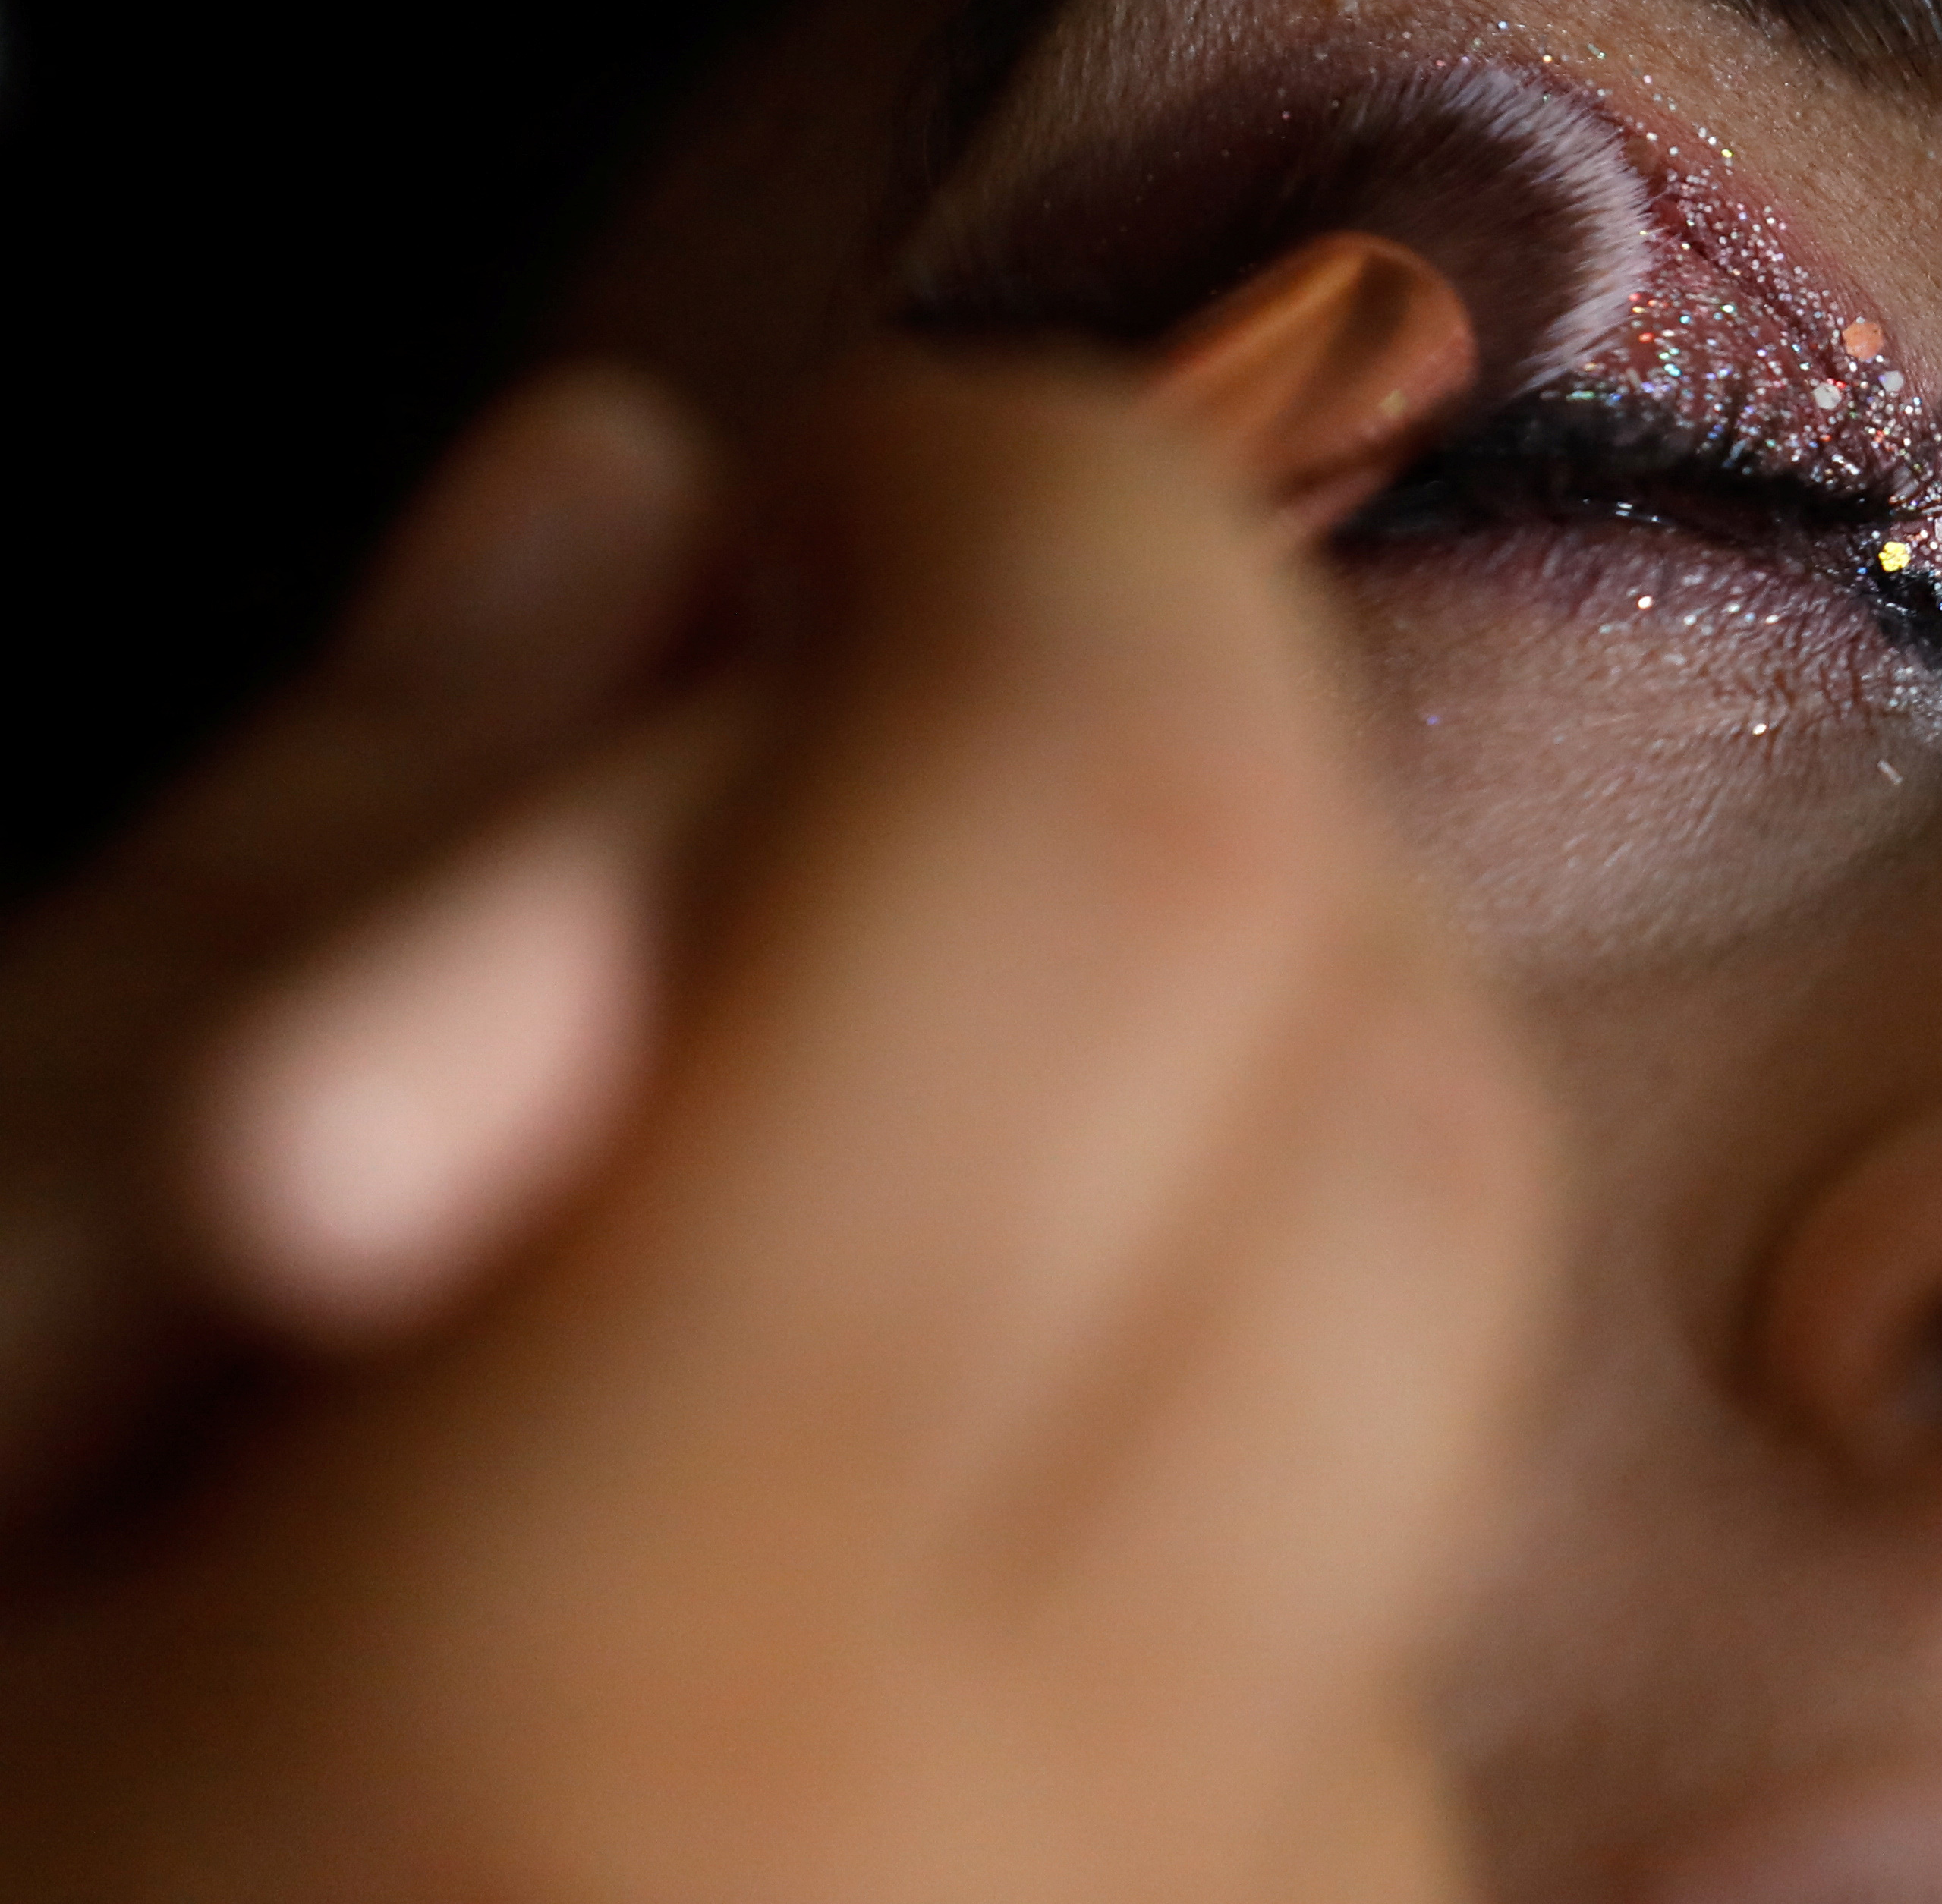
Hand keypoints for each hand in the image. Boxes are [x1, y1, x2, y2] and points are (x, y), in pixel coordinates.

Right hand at [0, 359, 1556, 1901]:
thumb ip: (231, 958)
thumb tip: (606, 522)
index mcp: (612, 1697)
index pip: (1115, 837)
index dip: (1025, 525)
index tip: (842, 477)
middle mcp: (1058, 1876)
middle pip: (1373, 1059)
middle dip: (1151, 798)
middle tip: (793, 803)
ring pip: (1410, 1338)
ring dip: (1157, 1129)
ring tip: (729, 1265)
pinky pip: (1366, 1619)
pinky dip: (1163, 1447)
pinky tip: (809, 1570)